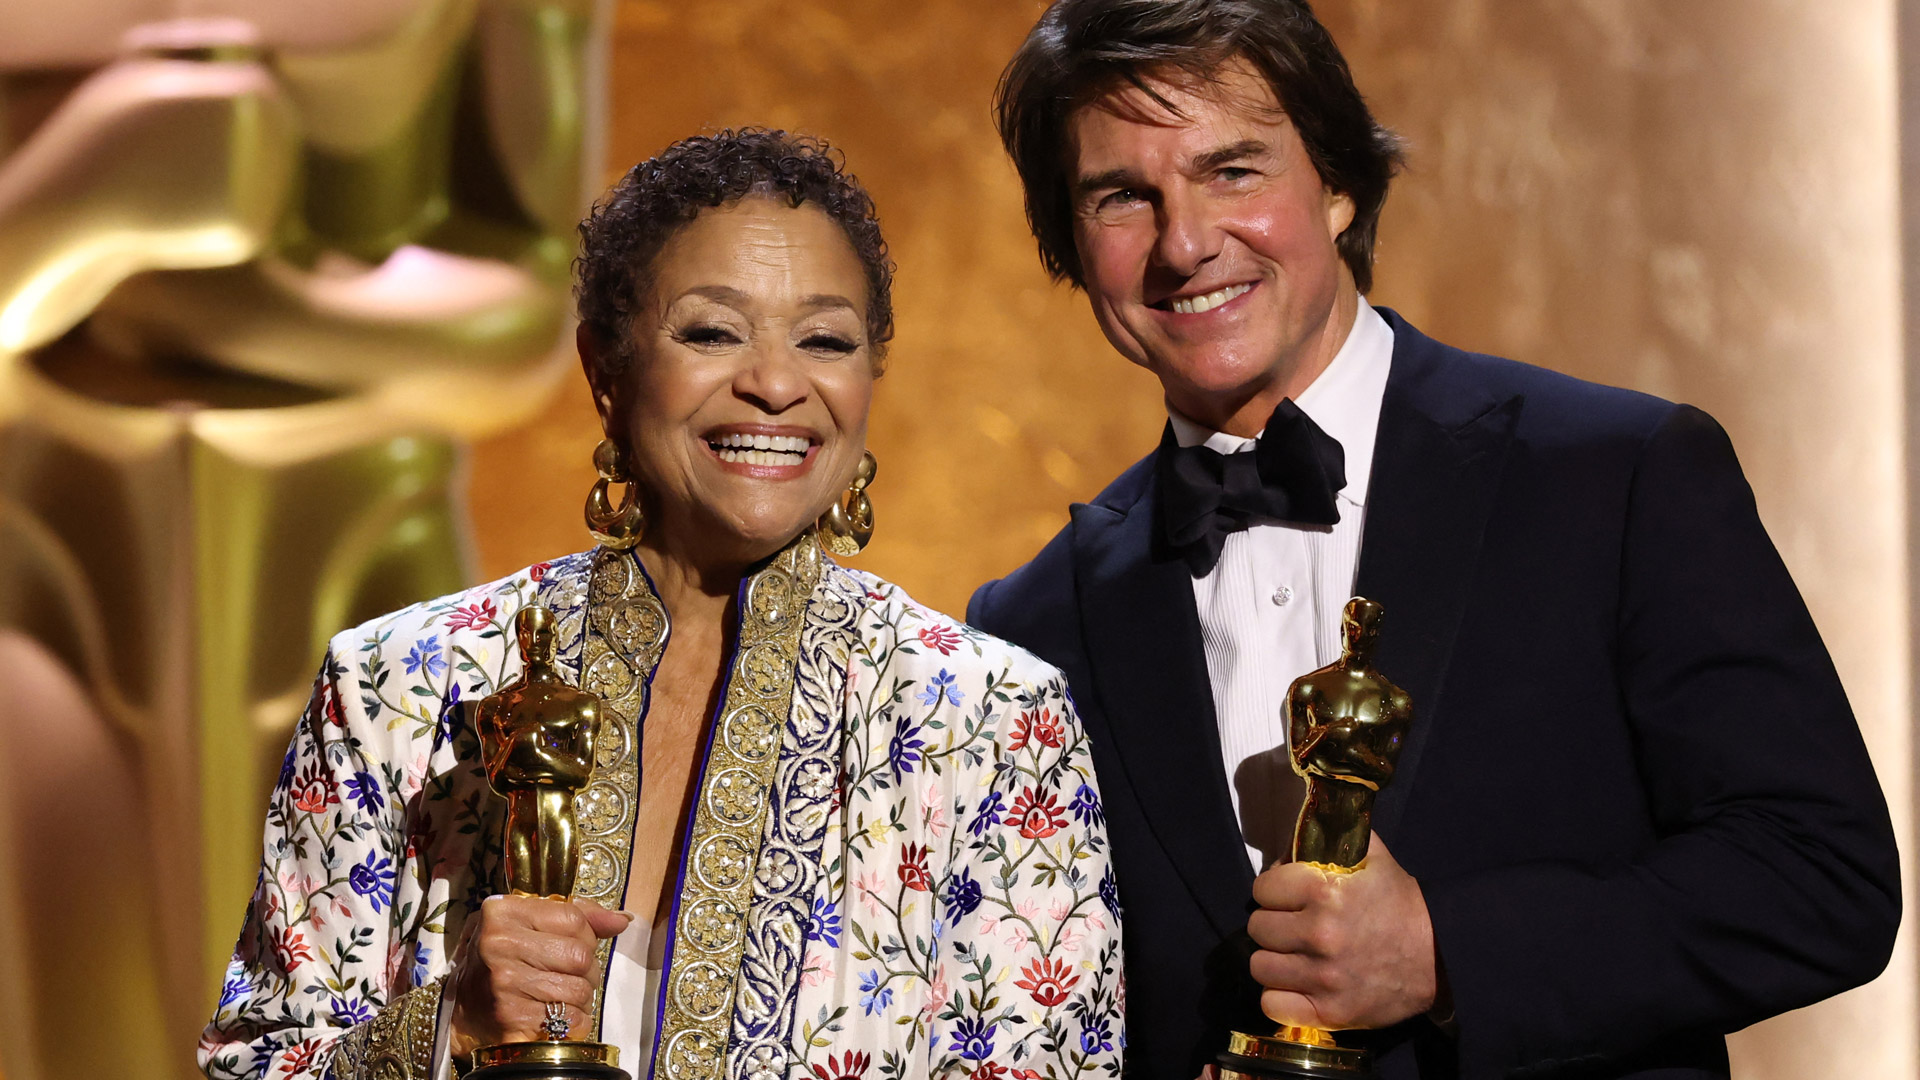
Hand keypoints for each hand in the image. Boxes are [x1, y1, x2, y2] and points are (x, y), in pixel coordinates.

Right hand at [448, 895, 632, 1058]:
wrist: (461, 1015)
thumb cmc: (499, 965)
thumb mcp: (524, 927)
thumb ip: (574, 916)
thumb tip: (621, 920)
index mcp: (502, 913)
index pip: (574, 919)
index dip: (583, 936)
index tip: (568, 945)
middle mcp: (499, 945)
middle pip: (581, 955)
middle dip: (583, 970)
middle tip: (562, 976)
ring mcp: (505, 983)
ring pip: (580, 989)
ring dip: (579, 998)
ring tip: (554, 997)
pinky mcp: (514, 1019)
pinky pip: (572, 1019)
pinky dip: (573, 1022)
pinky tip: (551, 1018)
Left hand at [1247, 832, 1436, 1029]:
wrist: (1440, 956)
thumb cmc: (1401, 904)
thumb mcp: (1372, 857)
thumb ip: (1333, 835)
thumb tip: (1295, 830)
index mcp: (1323, 891)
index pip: (1262, 889)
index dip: (1273, 891)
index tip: (1287, 897)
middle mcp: (1318, 934)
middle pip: (1257, 928)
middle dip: (1273, 924)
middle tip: (1292, 926)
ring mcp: (1322, 977)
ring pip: (1260, 967)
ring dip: (1274, 960)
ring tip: (1293, 956)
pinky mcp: (1329, 1012)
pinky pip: (1273, 1004)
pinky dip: (1279, 997)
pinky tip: (1295, 986)